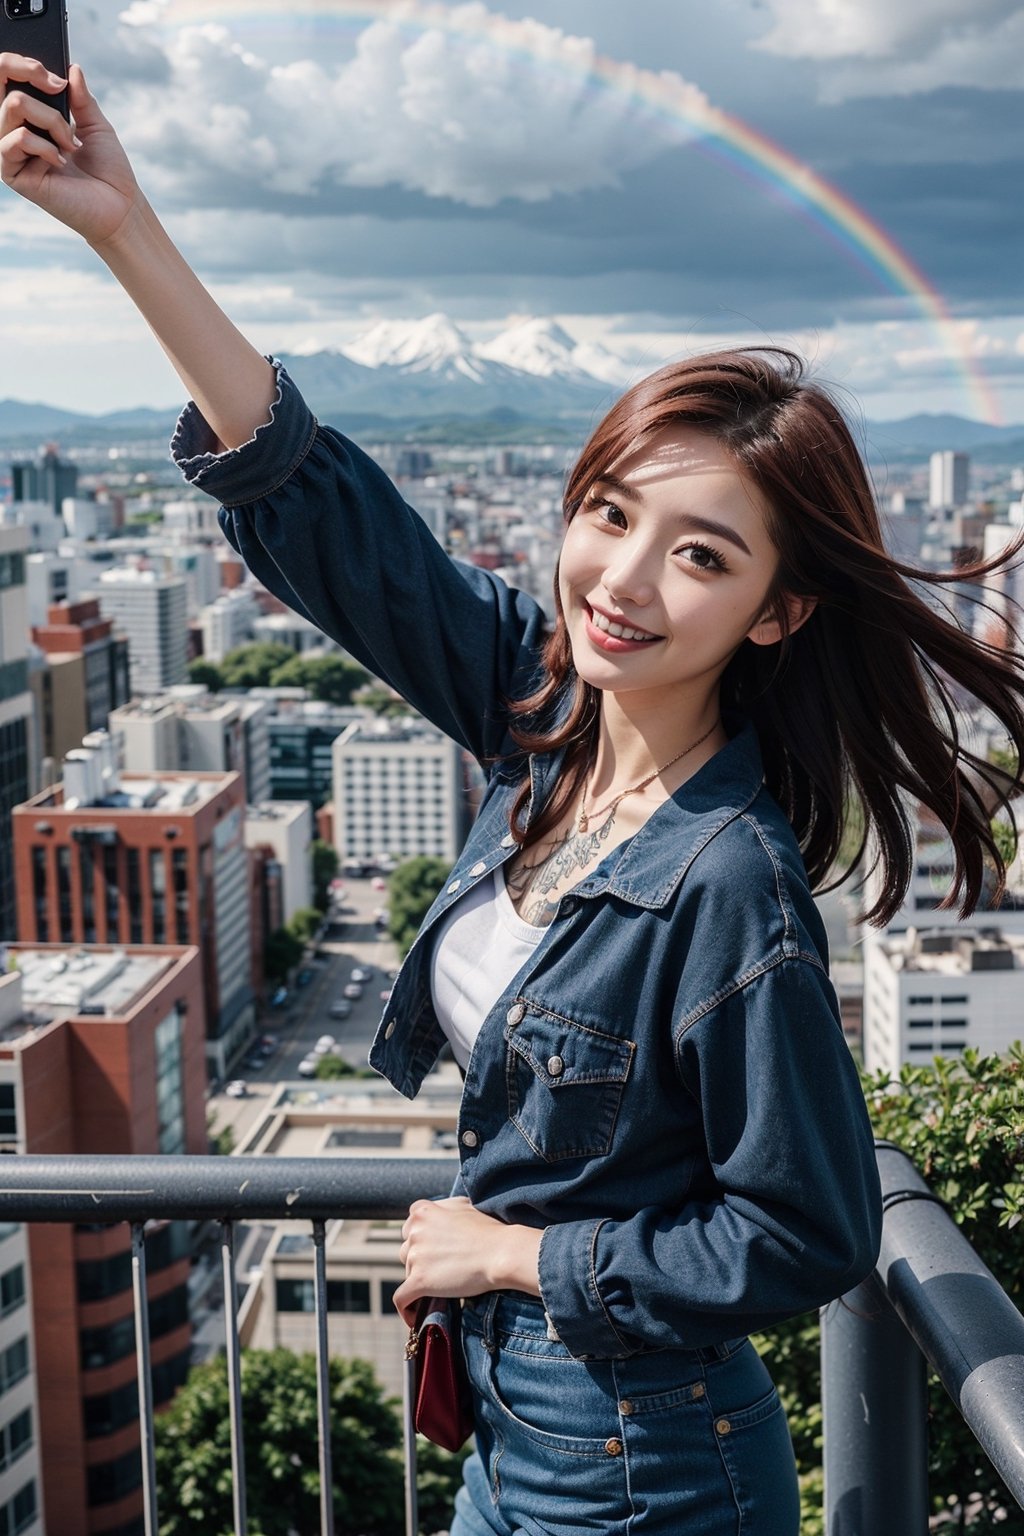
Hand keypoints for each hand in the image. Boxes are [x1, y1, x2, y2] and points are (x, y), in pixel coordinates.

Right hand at [1, 60, 142, 246]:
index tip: (57, 77)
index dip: (23, 64)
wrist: (119, 206)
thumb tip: (71, 67)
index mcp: (31, 118)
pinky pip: (17, 139)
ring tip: (70, 142)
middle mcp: (15, 132)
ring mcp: (11, 153)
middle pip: (2, 83)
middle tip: (60, 90)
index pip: (7, 78)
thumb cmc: (108, 170)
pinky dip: (45, 145)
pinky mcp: (13, 174)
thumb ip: (80, 97)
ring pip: (13, 106)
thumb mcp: (96, 125)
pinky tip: (61, 161)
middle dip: (32, 75)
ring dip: (50, 119)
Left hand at [392, 1197, 542, 1327]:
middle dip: (420, 1260)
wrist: (501, 1252)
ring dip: (421, 1280)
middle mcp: (415, 1230)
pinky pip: (401, 1299)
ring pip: (407, 1273)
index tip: (432, 1248)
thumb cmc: (489, 1230)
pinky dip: (406, 1310)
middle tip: (442, 1268)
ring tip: (442, 1287)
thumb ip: (442, 1208)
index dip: (420, 1239)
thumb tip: (437, 1213)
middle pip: (406, 1250)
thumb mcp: (462, 1205)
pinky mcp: (419, 1280)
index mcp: (423, 1211)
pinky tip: (414, 1317)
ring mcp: (415, 1255)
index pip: (408, 1226)